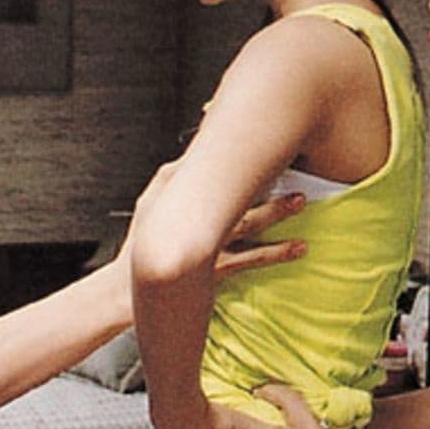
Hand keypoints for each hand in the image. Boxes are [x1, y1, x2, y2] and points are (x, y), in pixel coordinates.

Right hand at [128, 160, 305, 282]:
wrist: (128, 290)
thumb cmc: (141, 245)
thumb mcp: (149, 203)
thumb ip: (170, 177)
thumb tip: (191, 155)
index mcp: (185, 199)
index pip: (215, 170)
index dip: (239, 154)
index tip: (265, 138)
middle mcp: (199, 220)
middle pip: (237, 192)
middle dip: (265, 177)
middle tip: (291, 160)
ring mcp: (210, 245)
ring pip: (249, 223)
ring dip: (277, 212)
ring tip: (301, 202)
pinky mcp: (218, 269)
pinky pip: (252, 259)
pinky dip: (276, 252)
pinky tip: (300, 247)